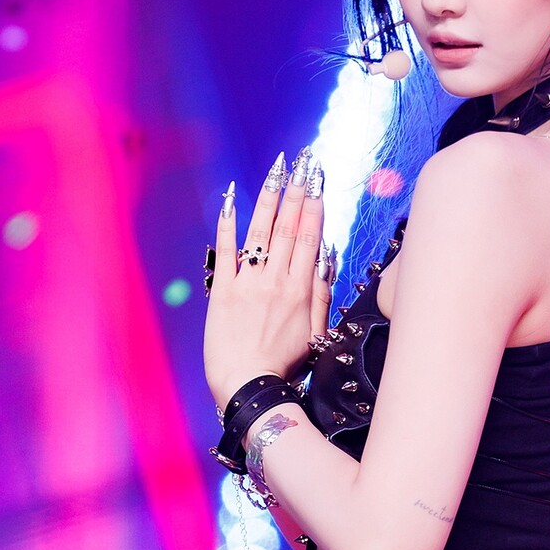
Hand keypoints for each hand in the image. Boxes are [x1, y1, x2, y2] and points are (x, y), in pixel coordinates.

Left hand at [203, 147, 331, 413]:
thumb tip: (327, 259)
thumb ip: (322, 295)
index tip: (319, 181)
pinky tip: (230, 198)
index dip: (315, 206)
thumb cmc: (284, 367)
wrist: (248, 386)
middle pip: (289, 227)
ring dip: (270, 197)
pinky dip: (228, 223)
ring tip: (277, 170)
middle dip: (297, 191)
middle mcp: (276, 280)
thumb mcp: (316, 334)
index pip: (310, 238)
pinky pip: (225, 251)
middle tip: (303, 162)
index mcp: (302, 291)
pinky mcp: (221, 291)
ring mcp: (248, 283)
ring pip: (261, 231)